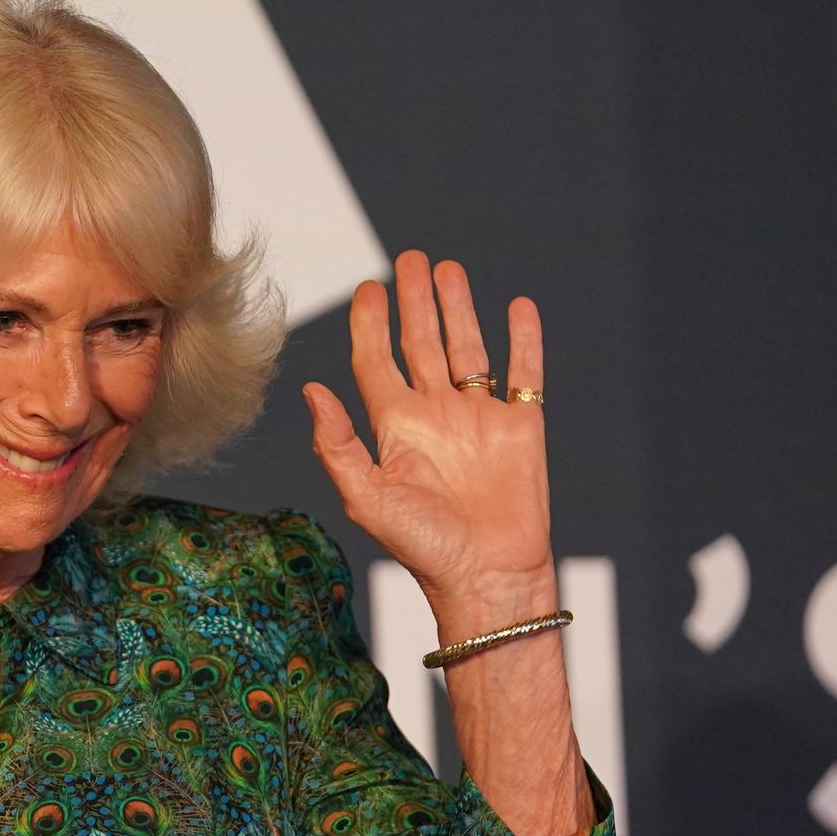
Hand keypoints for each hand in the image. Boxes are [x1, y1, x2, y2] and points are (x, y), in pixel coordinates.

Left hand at [303, 249, 553, 610]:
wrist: (487, 577)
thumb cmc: (423, 547)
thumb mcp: (367, 498)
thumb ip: (337, 445)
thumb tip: (312, 391)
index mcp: (395, 428)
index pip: (376, 362)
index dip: (371, 325)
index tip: (368, 288)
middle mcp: (435, 416)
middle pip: (421, 344)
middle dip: (415, 302)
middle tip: (409, 258)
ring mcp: (478, 418)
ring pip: (468, 349)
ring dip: (459, 309)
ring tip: (448, 268)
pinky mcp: (520, 427)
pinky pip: (524, 373)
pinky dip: (523, 340)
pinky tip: (516, 307)